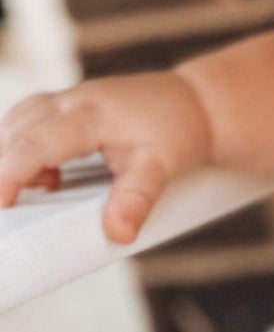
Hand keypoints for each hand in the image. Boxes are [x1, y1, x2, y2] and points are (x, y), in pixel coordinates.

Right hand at [0, 73, 212, 244]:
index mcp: (89, 115)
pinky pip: (28, 119)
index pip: (33, 144)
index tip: (3, 205)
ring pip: (16, 121)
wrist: (197, 103)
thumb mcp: (161, 168)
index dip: (8, 174)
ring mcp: (68, 97)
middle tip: (15, 205)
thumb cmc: (179, 131)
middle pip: (14, 130)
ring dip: (12, 155)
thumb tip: (118, 234)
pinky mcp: (68, 102)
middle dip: (2, 169)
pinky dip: (23, 145)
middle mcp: (72, 100)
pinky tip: (47, 173)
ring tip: (42, 188)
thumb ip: (135, 200)